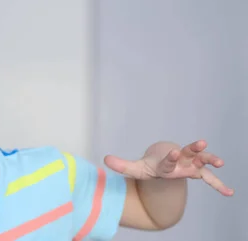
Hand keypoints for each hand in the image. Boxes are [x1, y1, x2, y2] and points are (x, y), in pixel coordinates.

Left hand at [104, 140, 233, 196]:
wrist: (162, 158)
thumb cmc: (150, 166)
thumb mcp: (136, 169)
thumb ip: (122, 165)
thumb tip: (105, 159)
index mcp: (164, 162)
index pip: (167, 160)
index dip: (169, 157)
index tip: (172, 151)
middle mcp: (179, 160)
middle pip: (186, 153)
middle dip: (193, 149)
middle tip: (201, 142)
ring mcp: (189, 164)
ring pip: (200, 159)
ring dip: (209, 158)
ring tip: (219, 162)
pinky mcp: (196, 171)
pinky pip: (209, 178)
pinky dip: (218, 185)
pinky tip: (229, 193)